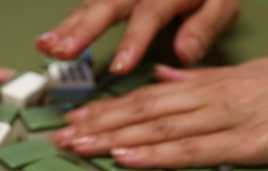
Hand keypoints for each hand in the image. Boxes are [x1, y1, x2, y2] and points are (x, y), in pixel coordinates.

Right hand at [37, 0, 239, 72]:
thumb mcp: (221, 4)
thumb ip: (204, 27)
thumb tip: (184, 54)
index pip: (150, 14)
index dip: (134, 40)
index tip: (120, 67)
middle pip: (109, 5)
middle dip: (84, 29)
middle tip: (63, 51)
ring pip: (92, 4)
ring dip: (67, 27)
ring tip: (46, 47)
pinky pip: (87, 6)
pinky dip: (68, 23)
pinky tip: (48, 41)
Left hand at [55, 58, 267, 167]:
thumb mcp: (247, 75)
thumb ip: (203, 80)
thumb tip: (164, 77)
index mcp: (209, 87)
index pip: (149, 100)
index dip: (110, 111)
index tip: (77, 122)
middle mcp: (210, 101)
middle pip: (145, 113)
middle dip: (100, 126)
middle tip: (61, 140)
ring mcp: (226, 121)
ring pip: (160, 129)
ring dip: (115, 139)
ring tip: (79, 148)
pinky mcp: (246, 143)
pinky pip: (193, 150)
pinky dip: (156, 154)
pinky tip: (125, 159)